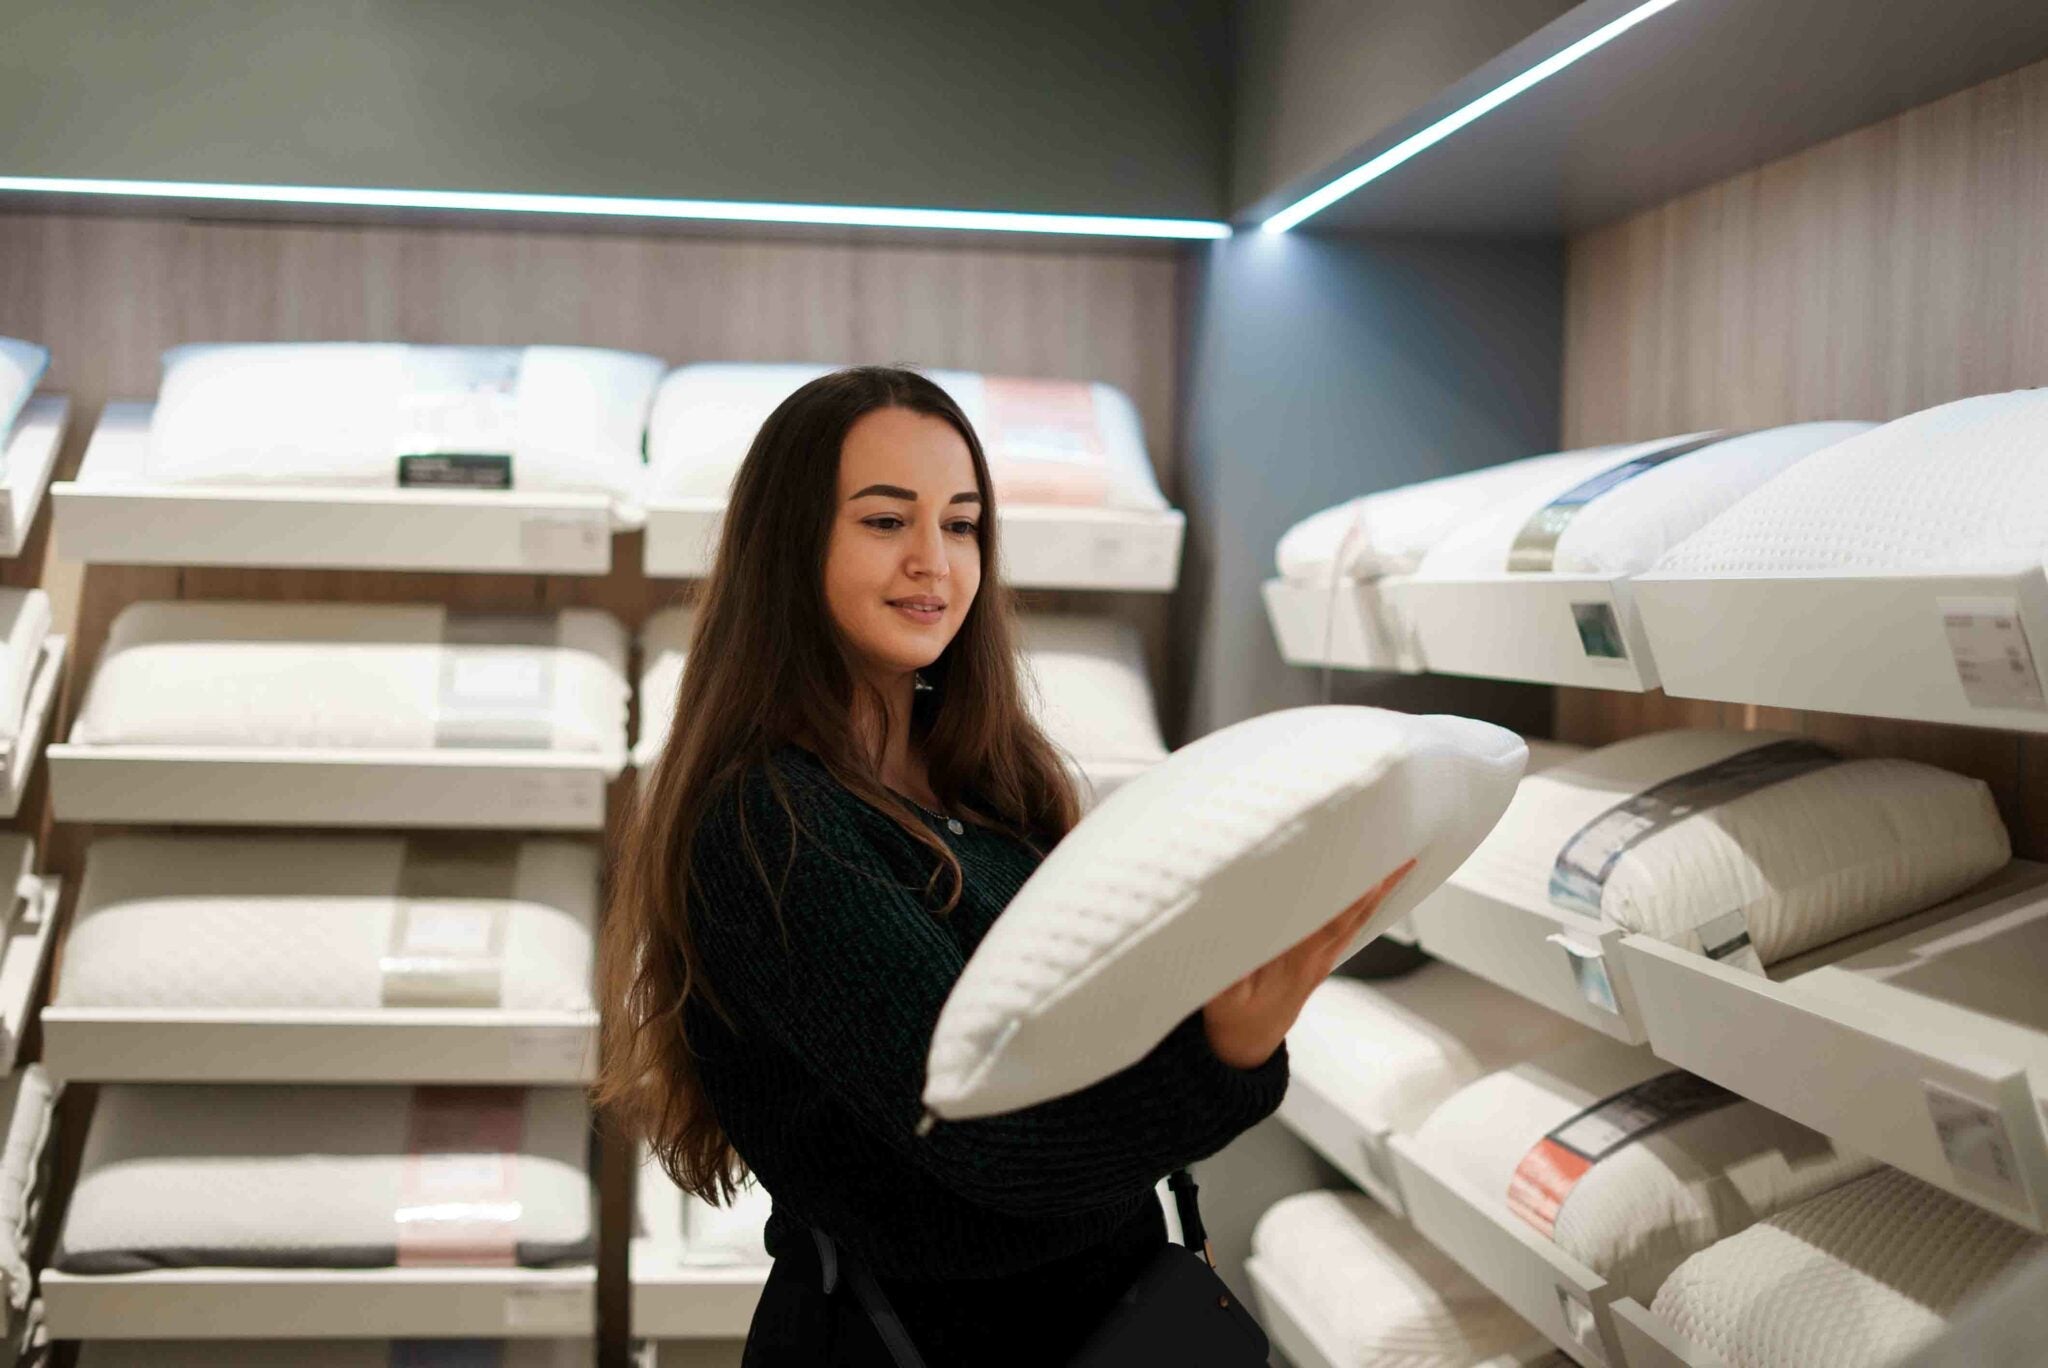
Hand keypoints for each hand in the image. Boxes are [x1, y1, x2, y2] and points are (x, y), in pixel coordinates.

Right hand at [1201, 860, 1416, 1070]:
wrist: (1247, 1043)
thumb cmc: (1233, 1016)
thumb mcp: (1221, 997)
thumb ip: (1229, 969)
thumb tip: (1234, 932)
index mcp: (1294, 964)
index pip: (1330, 926)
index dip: (1351, 901)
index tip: (1371, 877)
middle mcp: (1315, 960)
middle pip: (1354, 919)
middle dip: (1378, 886)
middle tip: (1402, 855)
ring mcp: (1321, 960)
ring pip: (1357, 922)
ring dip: (1380, 893)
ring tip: (1402, 863)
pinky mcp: (1318, 960)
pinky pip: (1348, 928)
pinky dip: (1365, 906)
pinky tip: (1376, 889)